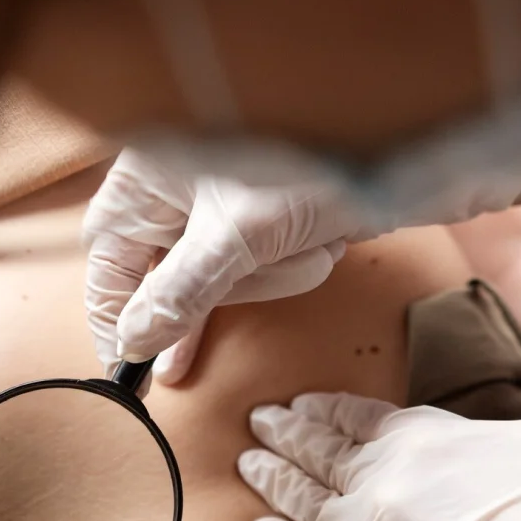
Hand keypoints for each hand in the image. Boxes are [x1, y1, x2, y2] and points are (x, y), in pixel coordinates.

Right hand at [83, 150, 520, 387]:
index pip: (108, 257)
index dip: (114, 313)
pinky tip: (322, 239)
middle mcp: (183, 188)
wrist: (411, 153)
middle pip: (170, 277)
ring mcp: (228, 206)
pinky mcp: (271, 222)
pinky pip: (268, 271)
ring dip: (273, 273)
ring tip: (305, 240)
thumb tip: (135, 340)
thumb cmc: (310, 166)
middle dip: (225, 286)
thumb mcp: (236, 237)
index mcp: (152, 175)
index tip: (128, 366)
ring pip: (227, 280)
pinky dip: (297, 265)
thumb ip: (179, 294)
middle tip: (256, 272)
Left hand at [238, 270, 520, 520]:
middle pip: (322, 455)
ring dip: (275, 482)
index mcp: (432, 440)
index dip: (325, 407)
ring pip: (307, 506)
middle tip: (255, 422)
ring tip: (248, 463)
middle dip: (286, 436)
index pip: (359, 415)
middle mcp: (391, 489)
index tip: (299, 400)